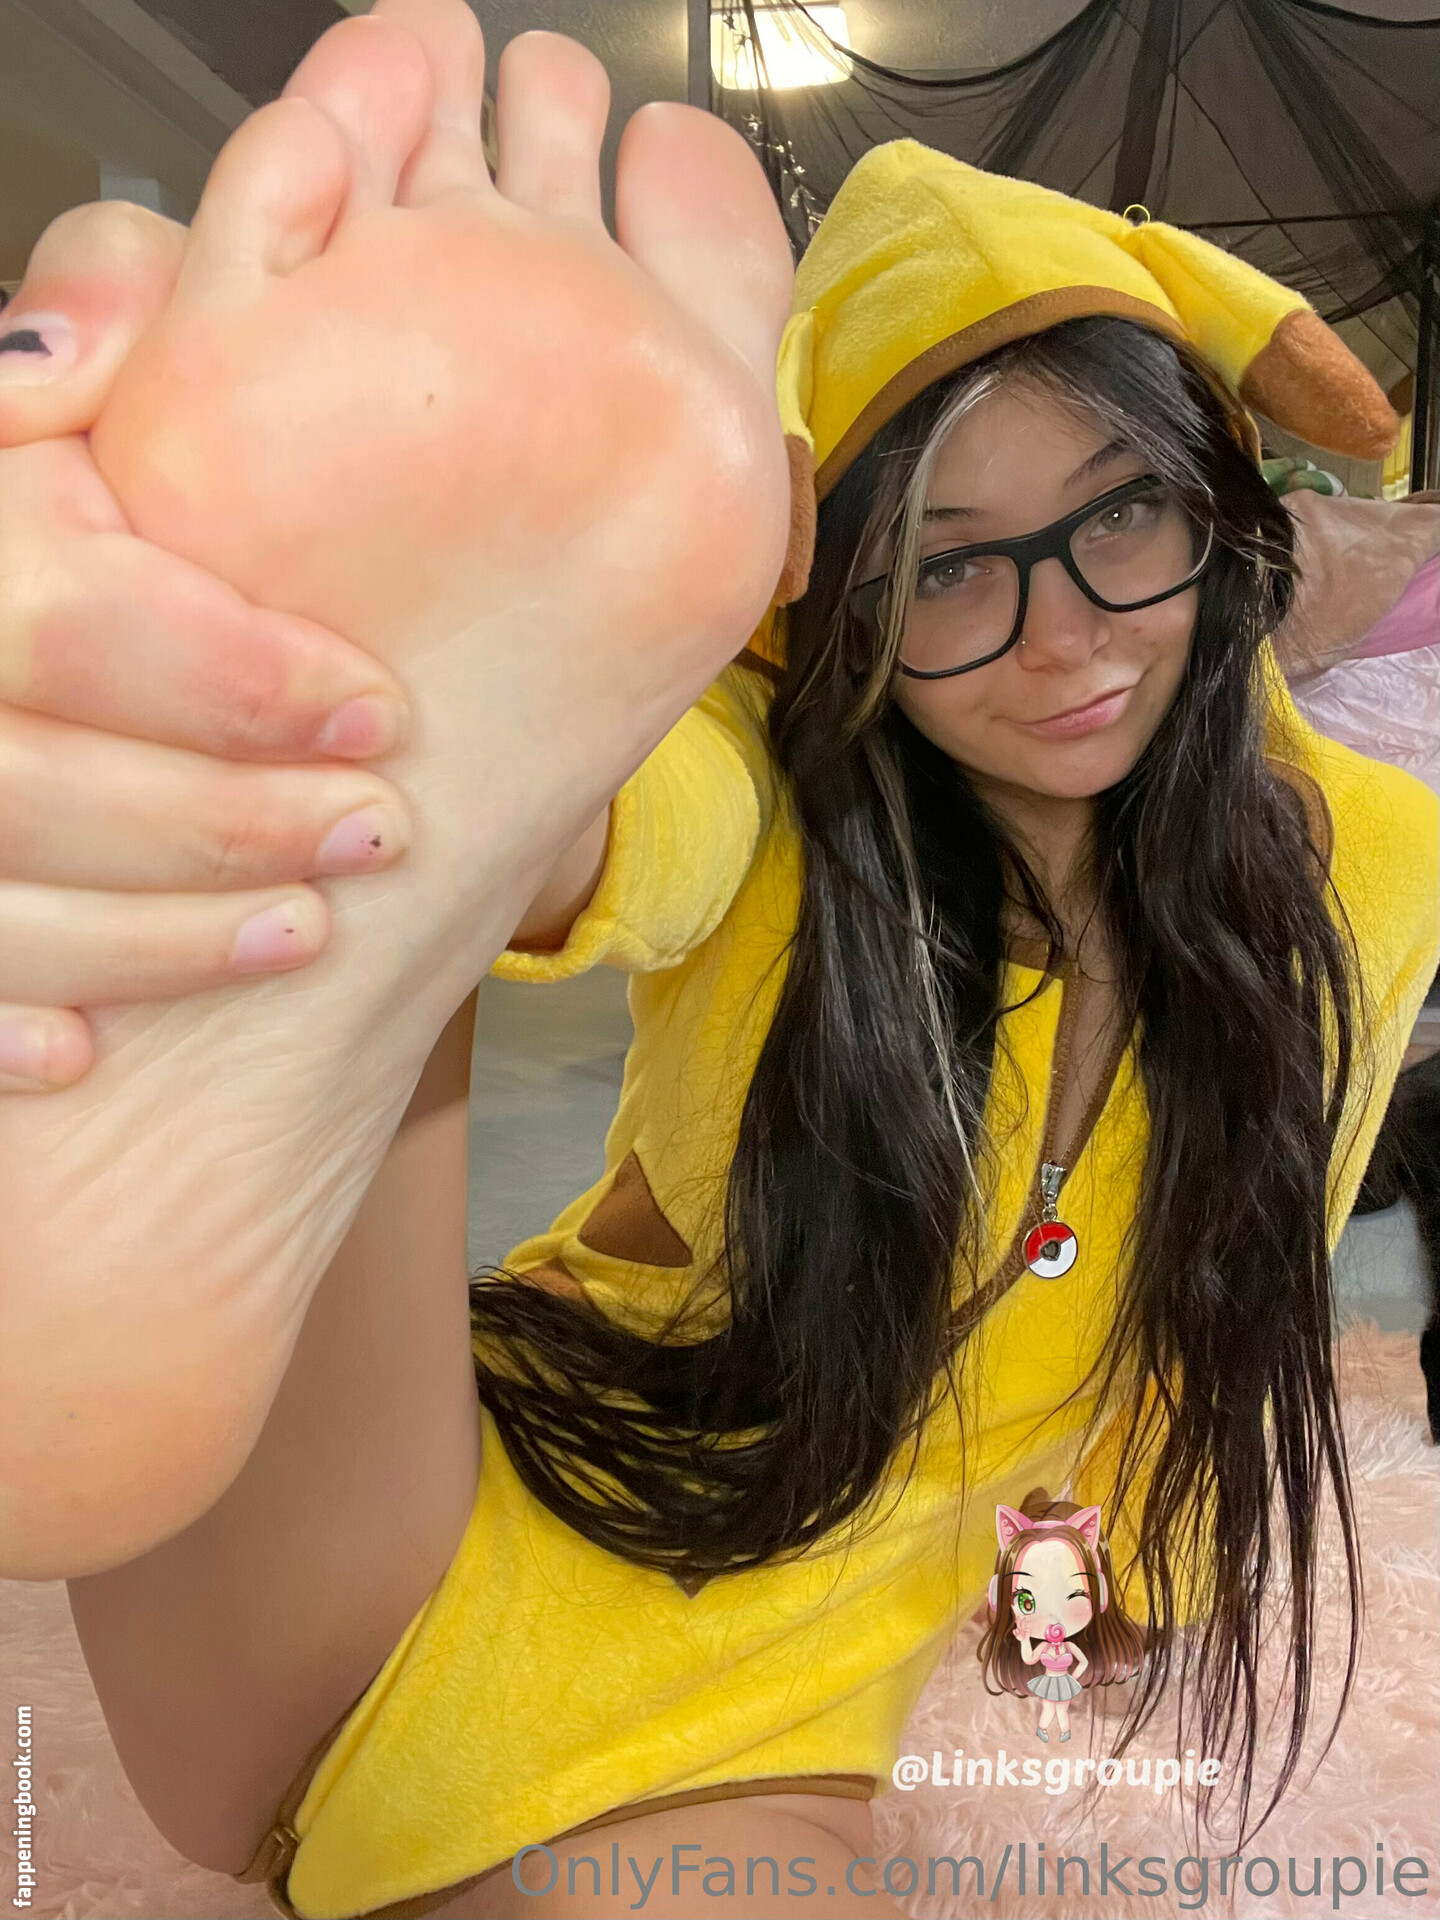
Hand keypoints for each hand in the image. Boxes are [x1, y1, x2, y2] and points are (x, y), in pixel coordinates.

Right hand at [0, 203, 414, 1089]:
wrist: (88, 609)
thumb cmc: (99, 475)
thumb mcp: (106, 368)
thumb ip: (101, 317)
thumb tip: (58, 366)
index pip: (61, 622)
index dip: (230, 679)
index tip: (379, 710)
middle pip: (25, 783)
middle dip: (218, 824)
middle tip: (380, 830)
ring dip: (155, 939)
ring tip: (312, 930)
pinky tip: (89, 1052)